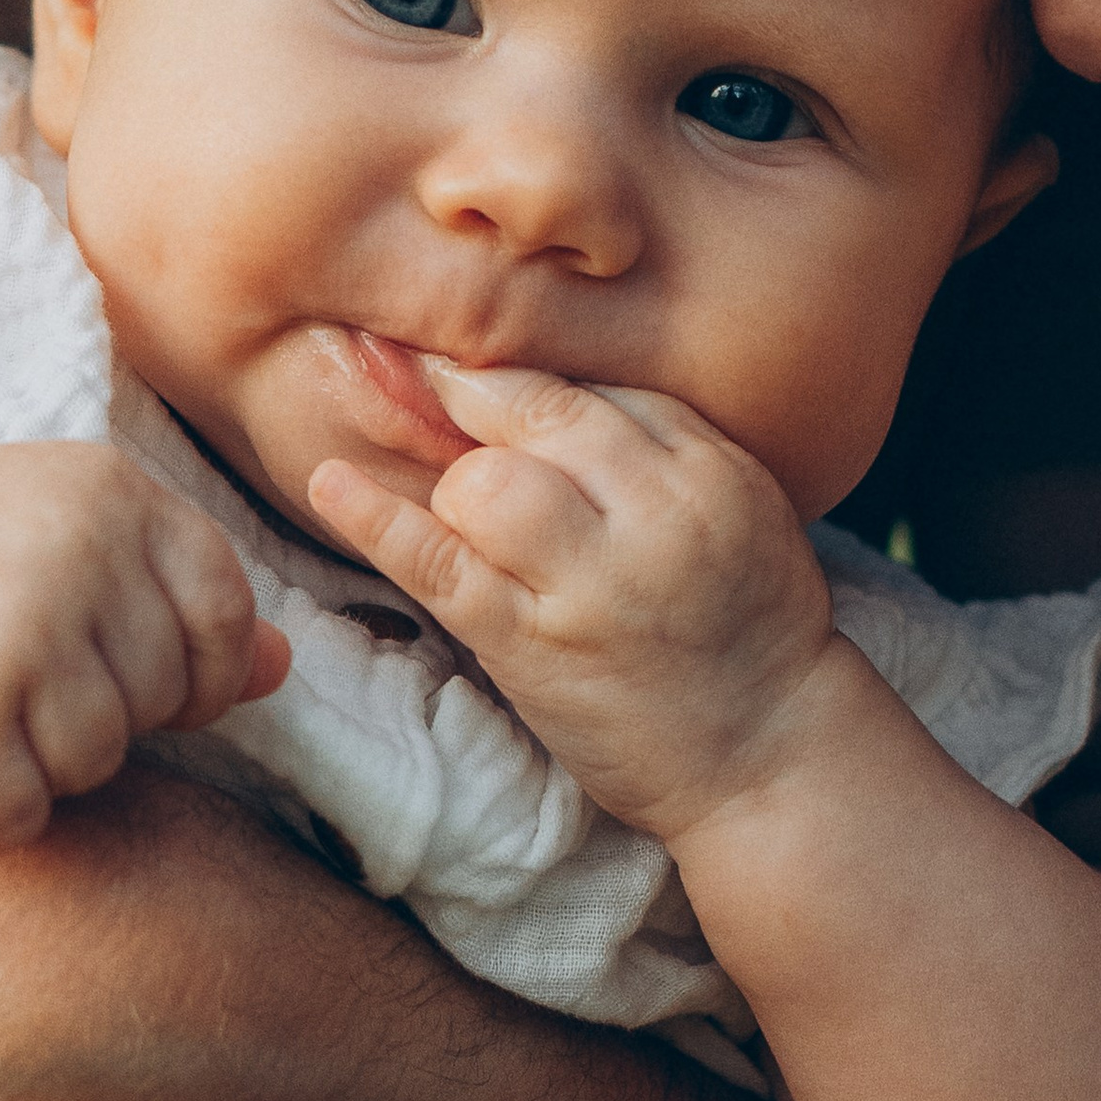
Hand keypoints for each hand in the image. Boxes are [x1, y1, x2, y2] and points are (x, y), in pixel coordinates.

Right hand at [0, 442, 287, 849]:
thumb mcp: (69, 533)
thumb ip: (177, 594)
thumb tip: (282, 668)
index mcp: (120, 495)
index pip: (226, 614)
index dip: (191, 670)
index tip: (122, 672)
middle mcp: (83, 555)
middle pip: (157, 700)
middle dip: (94, 713)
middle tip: (7, 668)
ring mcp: (21, 634)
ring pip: (95, 764)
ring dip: (35, 762)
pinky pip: (16, 817)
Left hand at [308, 364, 837, 844]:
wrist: (770, 754)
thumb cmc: (751, 621)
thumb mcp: (741, 503)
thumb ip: (657, 437)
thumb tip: (543, 380)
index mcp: (708, 468)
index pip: (587, 386)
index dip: (506, 365)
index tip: (453, 347)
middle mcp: (654, 515)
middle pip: (530, 415)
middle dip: (464, 396)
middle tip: (408, 374)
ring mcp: (591, 585)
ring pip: (482, 483)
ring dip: (451, 478)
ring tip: (450, 494)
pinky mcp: (535, 647)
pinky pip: (440, 566)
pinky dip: (377, 520)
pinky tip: (330, 482)